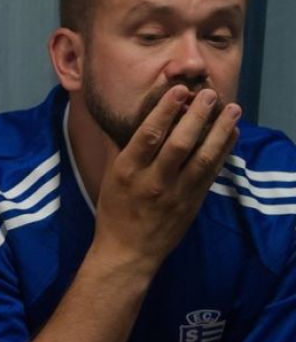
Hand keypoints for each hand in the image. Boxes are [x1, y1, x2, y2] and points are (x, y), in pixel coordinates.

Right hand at [95, 85, 239, 270]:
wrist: (129, 251)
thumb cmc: (115, 210)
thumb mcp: (110, 176)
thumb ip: (121, 147)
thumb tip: (129, 116)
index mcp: (127, 171)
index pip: (148, 135)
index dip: (165, 110)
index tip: (179, 90)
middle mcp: (153, 181)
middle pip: (179, 143)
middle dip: (197, 116)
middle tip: (211, 94)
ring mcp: (176, 193)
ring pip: (202, 157)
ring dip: (220, 131)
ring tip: (232, 109)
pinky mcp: (193, 203)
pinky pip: (212, 173)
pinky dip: (224, 151)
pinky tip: (232, 133)